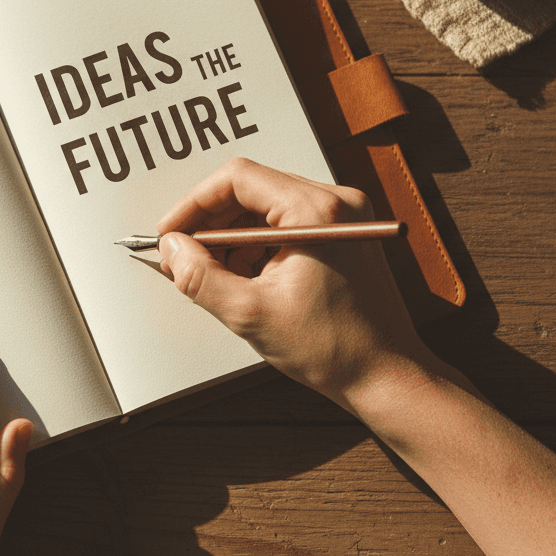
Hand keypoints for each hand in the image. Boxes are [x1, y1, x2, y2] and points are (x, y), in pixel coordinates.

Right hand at [156, 158, 427, 408]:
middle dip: (210, 223)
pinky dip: (255, 245)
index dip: (194, 204)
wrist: (384, 376)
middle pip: (250, 189)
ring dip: (231, 237)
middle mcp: (335, 203)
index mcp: (316, 212)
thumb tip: (172, 248)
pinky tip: (244, 278)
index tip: (171, 232)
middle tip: (184, 257)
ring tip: (216, 275)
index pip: (238, 179)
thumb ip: (200, 277)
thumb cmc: (335, 348)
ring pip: (264, 207)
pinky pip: (284, 223)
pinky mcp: (341, 233)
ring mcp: (342, 216)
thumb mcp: (251, 314)